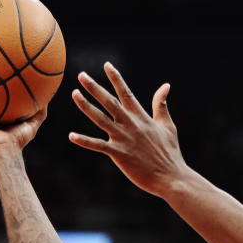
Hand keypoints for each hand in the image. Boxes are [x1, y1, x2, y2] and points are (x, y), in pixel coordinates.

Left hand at [69, 62, 190, 196]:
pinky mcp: (119, 154)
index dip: (116, 78)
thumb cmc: (170, 153)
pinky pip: (98, 146)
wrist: (171, 177)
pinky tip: (71, 136)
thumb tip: (166, 86)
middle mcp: (130, 125)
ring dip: (86, 106)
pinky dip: (85, 141)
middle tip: (81, 75)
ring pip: (100, 119)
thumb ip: (161, 105)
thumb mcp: (167, 125)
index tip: (106, 65)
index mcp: (141, 117)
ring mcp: (123, 139)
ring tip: (74, 94)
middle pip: (109, 102)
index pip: (126, 93)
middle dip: (94, 87)